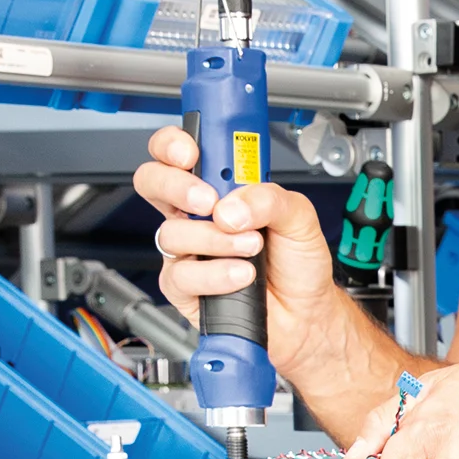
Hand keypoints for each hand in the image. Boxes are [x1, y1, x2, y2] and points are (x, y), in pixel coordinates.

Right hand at [133, 124, 338, 366]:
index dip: (173, 145)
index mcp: (221, 189)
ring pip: (170, 234)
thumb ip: (270, 199)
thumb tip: (232, 206)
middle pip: (153, 183)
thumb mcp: (299, 217)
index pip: (180, 153)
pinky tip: (241, 274)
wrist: (306, 314)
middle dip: (175, 187)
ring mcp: (188, 251)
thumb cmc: (298, 263)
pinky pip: (181, 275)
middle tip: (208, 201)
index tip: (191, 152)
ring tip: (252, 248)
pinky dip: (216, 274)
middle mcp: (197, 216)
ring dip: (216, 240)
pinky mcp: (184, 288)